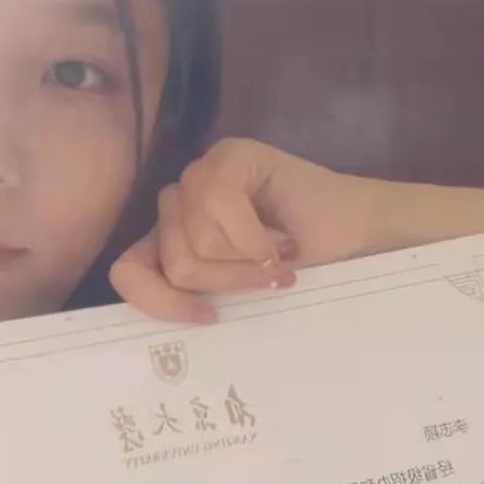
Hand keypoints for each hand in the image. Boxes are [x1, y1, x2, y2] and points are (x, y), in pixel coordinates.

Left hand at [110, 138, 383, 321]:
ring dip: (248, 261)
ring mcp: (200, 173)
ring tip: (278, 254)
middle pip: (173, 262)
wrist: (357, 238)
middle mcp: (177, 203)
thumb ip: (192, 296)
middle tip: (269, 276)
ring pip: (197, 241)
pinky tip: (281, 236)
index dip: (160, 302)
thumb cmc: (300, 270)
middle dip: (228, 281)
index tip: (209, 317)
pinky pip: (221, 205)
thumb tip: (156, 328)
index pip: (127, 272)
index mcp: (170, 239)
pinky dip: (256, 235)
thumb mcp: (234, 294)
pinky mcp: (229, 154)